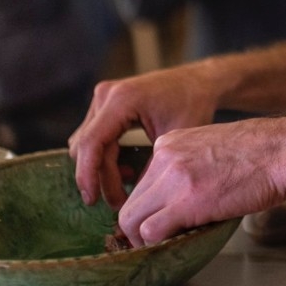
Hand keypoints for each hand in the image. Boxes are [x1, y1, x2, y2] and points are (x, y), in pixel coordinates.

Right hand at [68, 64, 217, 208]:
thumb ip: (150, 169)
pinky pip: (93, 136)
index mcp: (122, 100)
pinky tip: (126, 167)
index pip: (91, 143)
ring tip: (129, 180)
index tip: (93, 201)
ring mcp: (103, 97)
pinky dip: (104, 156)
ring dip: (101, 167)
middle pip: (86, 146)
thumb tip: (132, 204)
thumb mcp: (174, 140)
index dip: (87, 175)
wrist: (198, 82)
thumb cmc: (192, 106)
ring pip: (86, 143)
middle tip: (119, 202)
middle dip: (99, 177)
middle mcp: (106, 95)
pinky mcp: (105, 104)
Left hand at [114, 117, 285, 246]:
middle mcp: (165, 157)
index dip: (150, 207)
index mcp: (170, 143)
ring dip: (143, 239)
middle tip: (156, 242)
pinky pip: (151, 231)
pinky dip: (156, 244)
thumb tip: (185, 198)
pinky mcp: (185, 201)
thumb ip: (191, 167)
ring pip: (132, 218)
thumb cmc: (261, 153)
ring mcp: (173, 178)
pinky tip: (173, 245)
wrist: (282, 151)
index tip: (161, 220)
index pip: (143, 182)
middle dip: (139, 226)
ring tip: (163, 248)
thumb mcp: (213, 148)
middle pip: (132, 201)